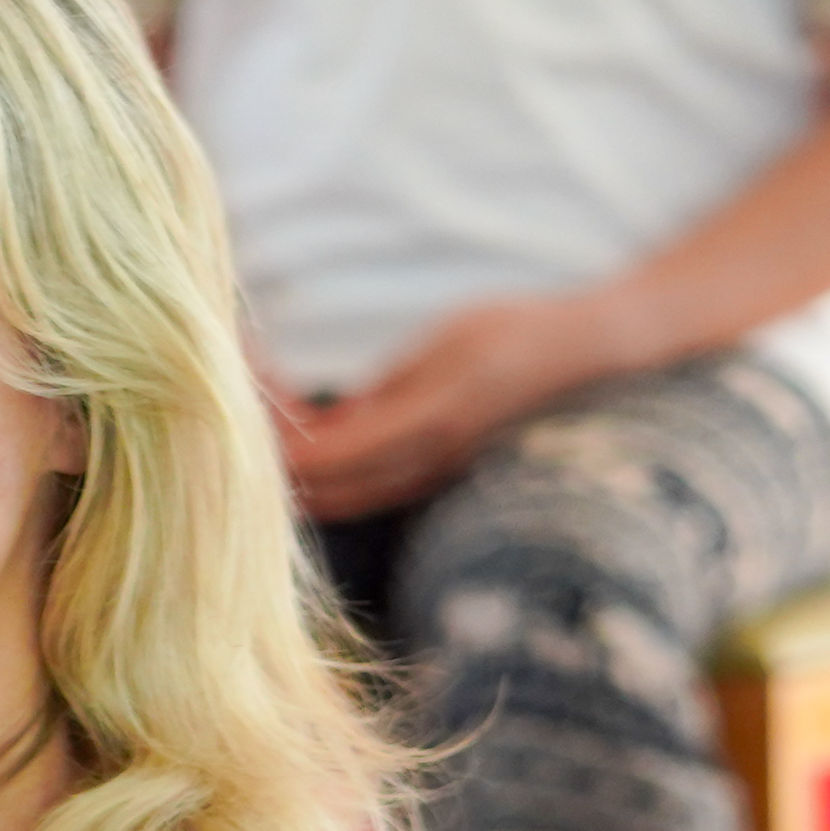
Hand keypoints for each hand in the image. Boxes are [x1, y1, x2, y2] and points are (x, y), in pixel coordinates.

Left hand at [273, 292, 619, 519]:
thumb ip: (384, 390)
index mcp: (426, 425)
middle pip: (319, 492)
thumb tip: (321, 426)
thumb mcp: (445, 342)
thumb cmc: (516, 333)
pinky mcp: (429, 474)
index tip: (245, 395)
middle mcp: (425, 465)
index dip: (272, 440)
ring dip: (294, 466)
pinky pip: (360, 486)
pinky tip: (308, 421)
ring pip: (336, 497)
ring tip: (268, 411)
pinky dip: (323, 465)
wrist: (586, 354)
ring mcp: (427, 477)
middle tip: (243, 407)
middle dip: (270, 460)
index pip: (322, 461)